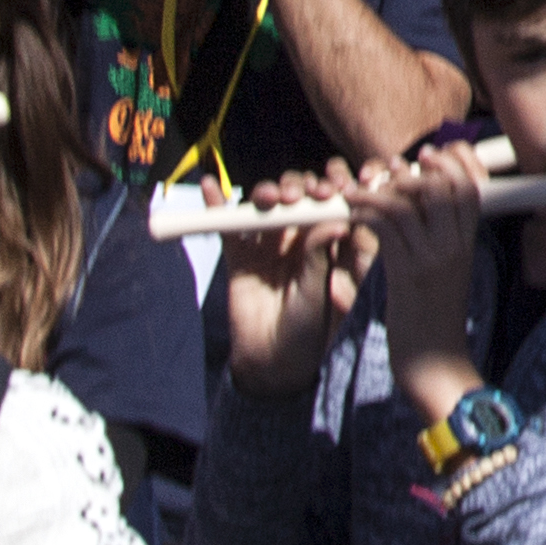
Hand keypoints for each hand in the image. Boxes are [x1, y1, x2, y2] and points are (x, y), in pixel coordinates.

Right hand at [220, 183, 375, 396]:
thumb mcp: (317, 288)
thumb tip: (335, 222)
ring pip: (264, 206)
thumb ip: (318, 255)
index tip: (329, 190)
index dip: (327, 189)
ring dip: (265, 193)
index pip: (327, 201)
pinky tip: (210, 188)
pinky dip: (216, 206)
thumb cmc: (308, 323)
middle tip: (296, 197)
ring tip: (269, 198)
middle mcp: (297, 234)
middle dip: (296, 189)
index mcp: (326, 238)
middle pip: (294, 197)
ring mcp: (267, 243)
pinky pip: (227, 225)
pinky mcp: (239, 255)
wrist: (274, 357)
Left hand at [360, 143, 497, 420]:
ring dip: (381, 187)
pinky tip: (351, 211)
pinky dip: (366, 210)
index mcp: (468, 244)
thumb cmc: (434, 322)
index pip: (472, 187)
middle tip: (391, 168)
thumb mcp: (445, 276)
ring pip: (412, 200)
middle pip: (445, 184)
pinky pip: (386, 226)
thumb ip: (435, 244)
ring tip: (358, 188)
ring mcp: (433, 258)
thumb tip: (412, 217)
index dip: (454, 162)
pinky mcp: (407, 273)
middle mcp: (455, 245)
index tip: (429, 156)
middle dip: (416, 168)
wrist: (436, 364)